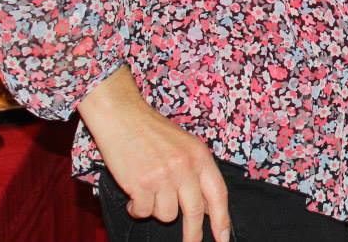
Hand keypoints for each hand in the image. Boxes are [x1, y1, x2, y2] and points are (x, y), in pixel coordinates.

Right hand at [78, 67, 230, 241]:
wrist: (123, 117)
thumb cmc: (153, 131)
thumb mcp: (185, 145)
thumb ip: (196, 172)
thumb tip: (206, 207)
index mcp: (200, 155)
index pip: (218, 193)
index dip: (222, 219)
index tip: (223, 238)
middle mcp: (185, 166)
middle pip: (195, 211)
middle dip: (194, 234)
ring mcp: (164, 176)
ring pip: (167, 214)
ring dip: (156, 208)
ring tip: (148, 189)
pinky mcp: (141, 184)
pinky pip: (143, 212)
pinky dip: (137, 208)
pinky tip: (134, 191)